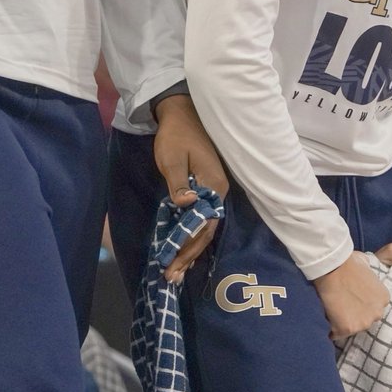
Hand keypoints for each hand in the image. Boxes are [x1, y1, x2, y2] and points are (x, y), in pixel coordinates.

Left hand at [153, 95, 229, 282]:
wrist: (182, 114)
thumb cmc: (175, 136)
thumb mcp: (171, 158)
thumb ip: (178, 183)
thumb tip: (186, 205)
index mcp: (213, 185)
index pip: (202, 225)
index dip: (188, 246)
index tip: (172, 264)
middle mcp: (219, 191)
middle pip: (206, 230)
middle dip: (189, 255)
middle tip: (172, 277)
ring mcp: (215, 190)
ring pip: (205, 227)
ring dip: (191, 249)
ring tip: (177, 271)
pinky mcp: (207, 188)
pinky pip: (203, 218)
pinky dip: (193, 236)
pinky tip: (185, 249)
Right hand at [313, 252, 389, 338]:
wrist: (333, 267)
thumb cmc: (348, 262)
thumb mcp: (367, 265)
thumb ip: (370, 275)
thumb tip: (366, 272)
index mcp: (384, 298)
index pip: (374, 308)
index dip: (362, 304)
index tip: (353, 299)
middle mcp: (377, 313)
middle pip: (366, 320)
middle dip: (355, 315)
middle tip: (342, 304)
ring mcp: (363, 323)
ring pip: (352, 328)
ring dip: (343, 322)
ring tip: (333, 309)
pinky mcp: (347, 329)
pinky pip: (337, 334)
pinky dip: (331, 328)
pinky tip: (327, 315)